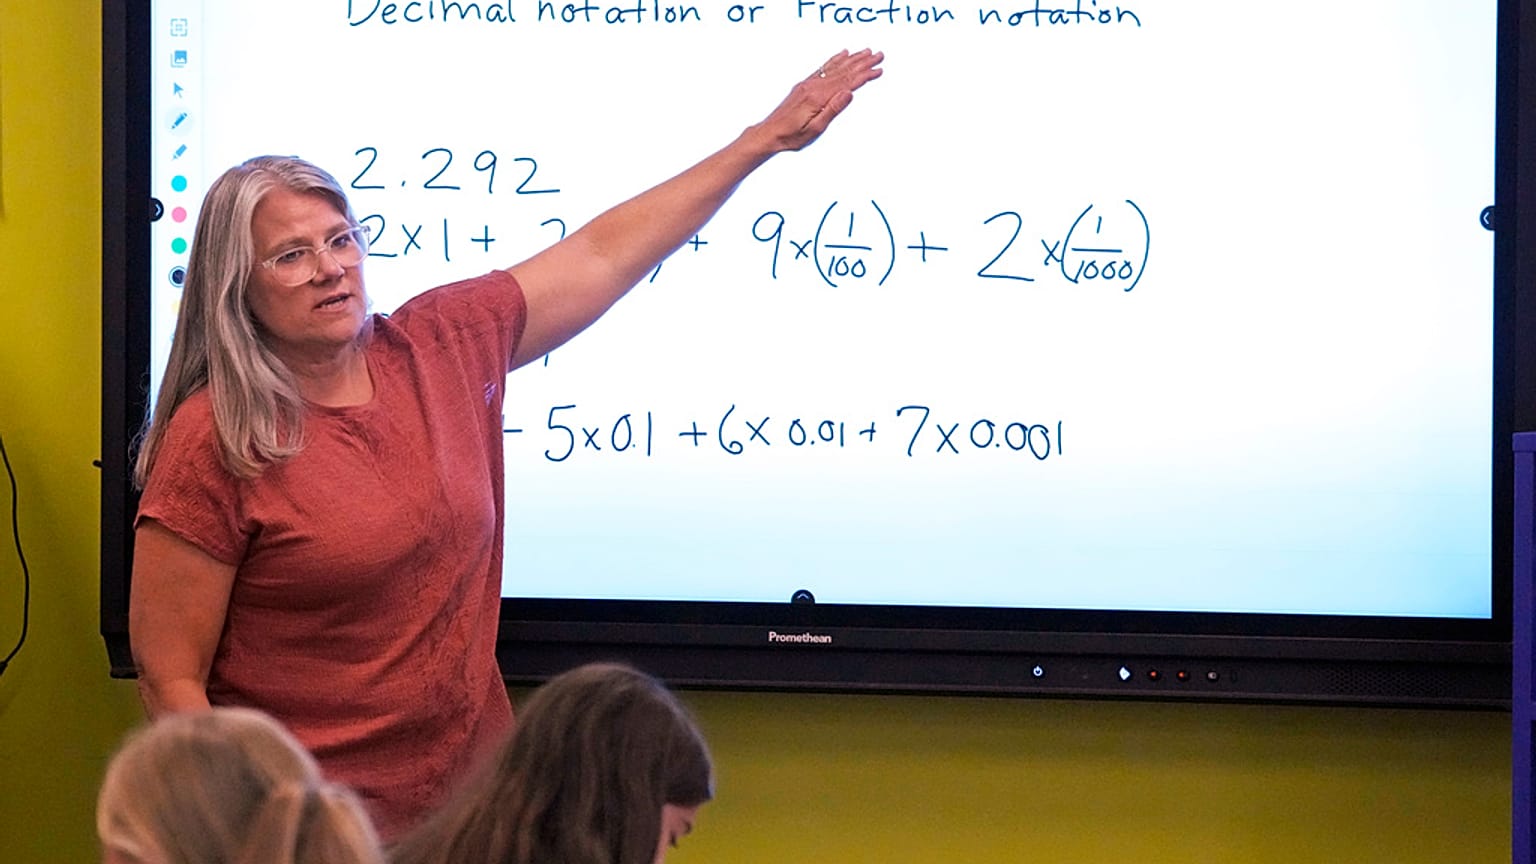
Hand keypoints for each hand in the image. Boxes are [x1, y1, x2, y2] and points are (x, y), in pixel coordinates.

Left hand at [752, 48, 883, 153]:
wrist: (769, 133)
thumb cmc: (791, 136)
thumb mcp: (815, 129)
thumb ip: (833, 110)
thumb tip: (849, 93)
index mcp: (819, 97)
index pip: (848, 83)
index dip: (865, 75)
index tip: (878, 70)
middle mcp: (814, 86)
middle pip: (844, 71)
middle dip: (863, 62)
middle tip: (879, 55)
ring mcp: (808, 84)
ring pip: (835, 67)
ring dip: (852, 58)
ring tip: (866, 52)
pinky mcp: (804, 85)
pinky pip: (824, 68)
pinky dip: (835, 60)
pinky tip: (842, 54)